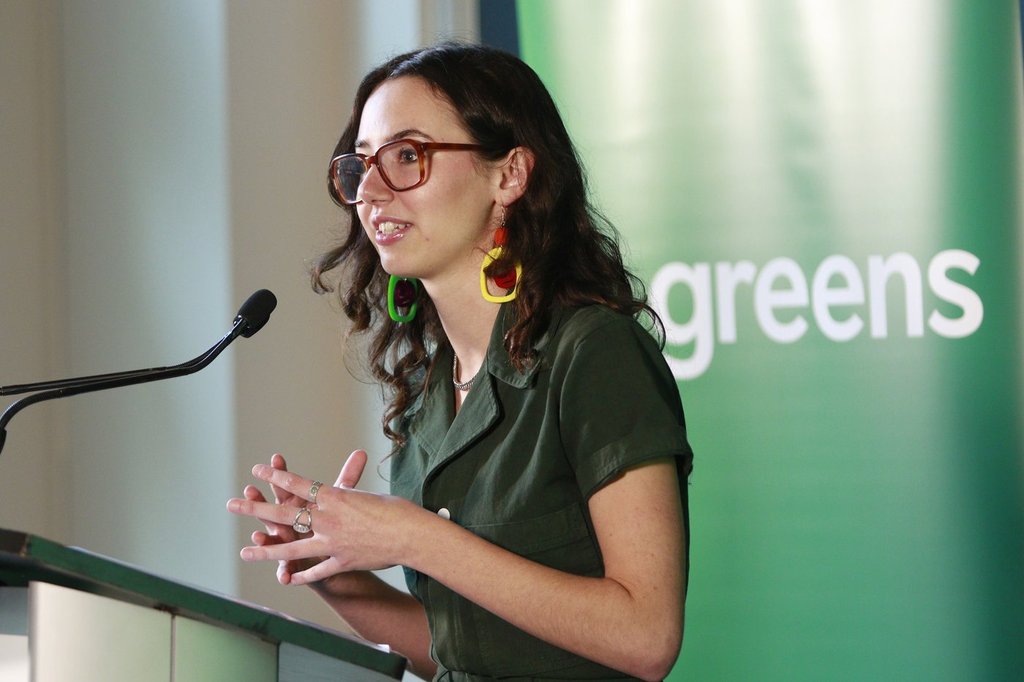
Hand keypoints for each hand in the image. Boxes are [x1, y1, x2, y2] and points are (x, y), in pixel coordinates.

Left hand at [228, 449, 420, 584]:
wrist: (413, 535)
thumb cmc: (398, 510)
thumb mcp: (369, 496)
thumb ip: (349, 495)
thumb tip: (338, 491)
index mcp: (335, 497)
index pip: (299, 484)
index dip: (277, 477)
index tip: (258, 469)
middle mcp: (328, 519)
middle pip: (284, 513)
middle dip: (256, 509)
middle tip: (233, 504)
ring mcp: (332, 543)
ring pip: (292, 548)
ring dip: (267, 549)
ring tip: (246, 549)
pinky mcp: (342, 562)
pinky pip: (317, 570)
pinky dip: (303, 575)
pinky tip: (287, 578)